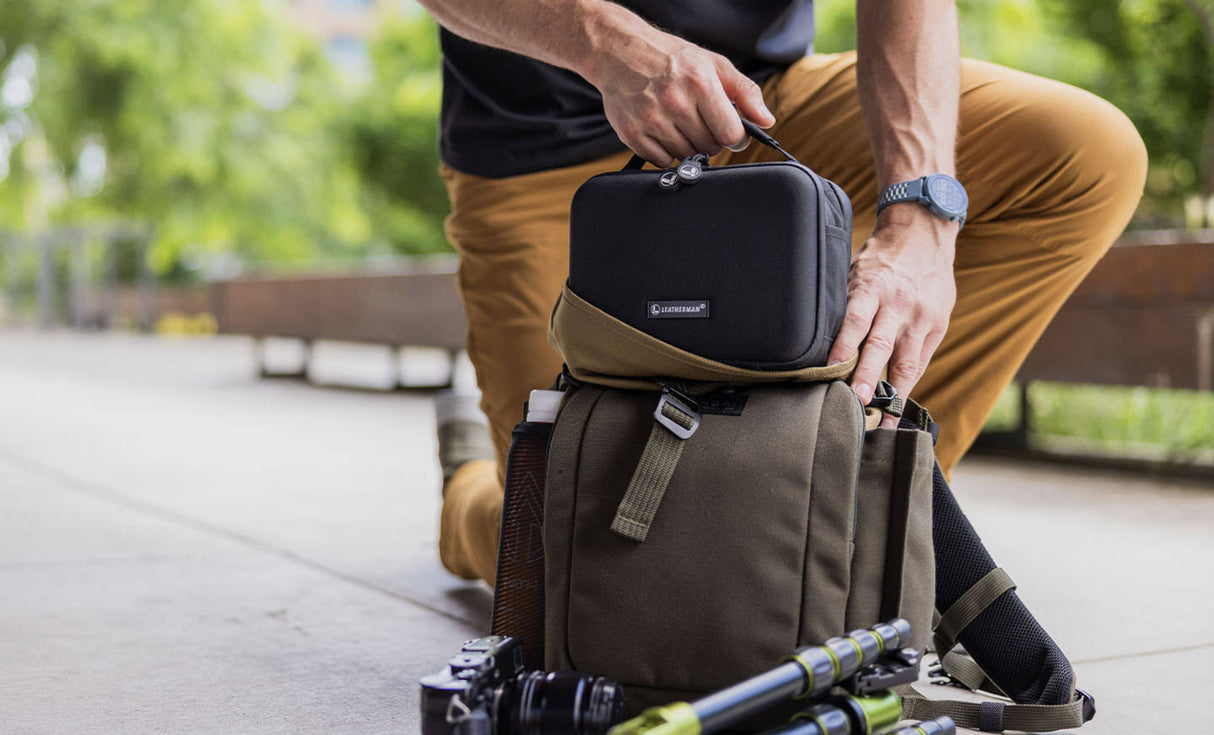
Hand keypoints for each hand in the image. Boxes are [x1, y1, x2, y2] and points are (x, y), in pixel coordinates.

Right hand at [580, 29, 774, 165]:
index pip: (731, 134)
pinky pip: (661, 161)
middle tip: (699, 120)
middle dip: (710, 138)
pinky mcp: (632, 133)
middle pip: (709, 147)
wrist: (621, 52)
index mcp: (701, 84)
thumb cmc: (671, 58)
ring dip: (687, 145)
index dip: (735, 137)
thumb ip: (745, 92)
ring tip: (679, 122)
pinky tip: (662, 130)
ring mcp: (651, 120)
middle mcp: (675, 103)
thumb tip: (766, 120)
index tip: (730, 132)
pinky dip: (665, 152)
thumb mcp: (713, 64)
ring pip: (685, 156)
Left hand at [827, 206, 957, 427]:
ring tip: (883, 423)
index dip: (843, 347)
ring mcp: (920, 318)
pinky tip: (898, 408)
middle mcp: (898, 305)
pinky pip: (920, 361)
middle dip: (868, 377)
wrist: (924, 235)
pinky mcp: (936, 327)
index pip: (855, 320)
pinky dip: (908, 385)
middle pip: (881, 345)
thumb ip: (845, 305)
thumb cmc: (880, 259)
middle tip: (857, 403)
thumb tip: (817, 340)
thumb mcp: (856, 272)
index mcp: (873, 287)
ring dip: (893, 393)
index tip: (829, 371)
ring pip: (906, 361)